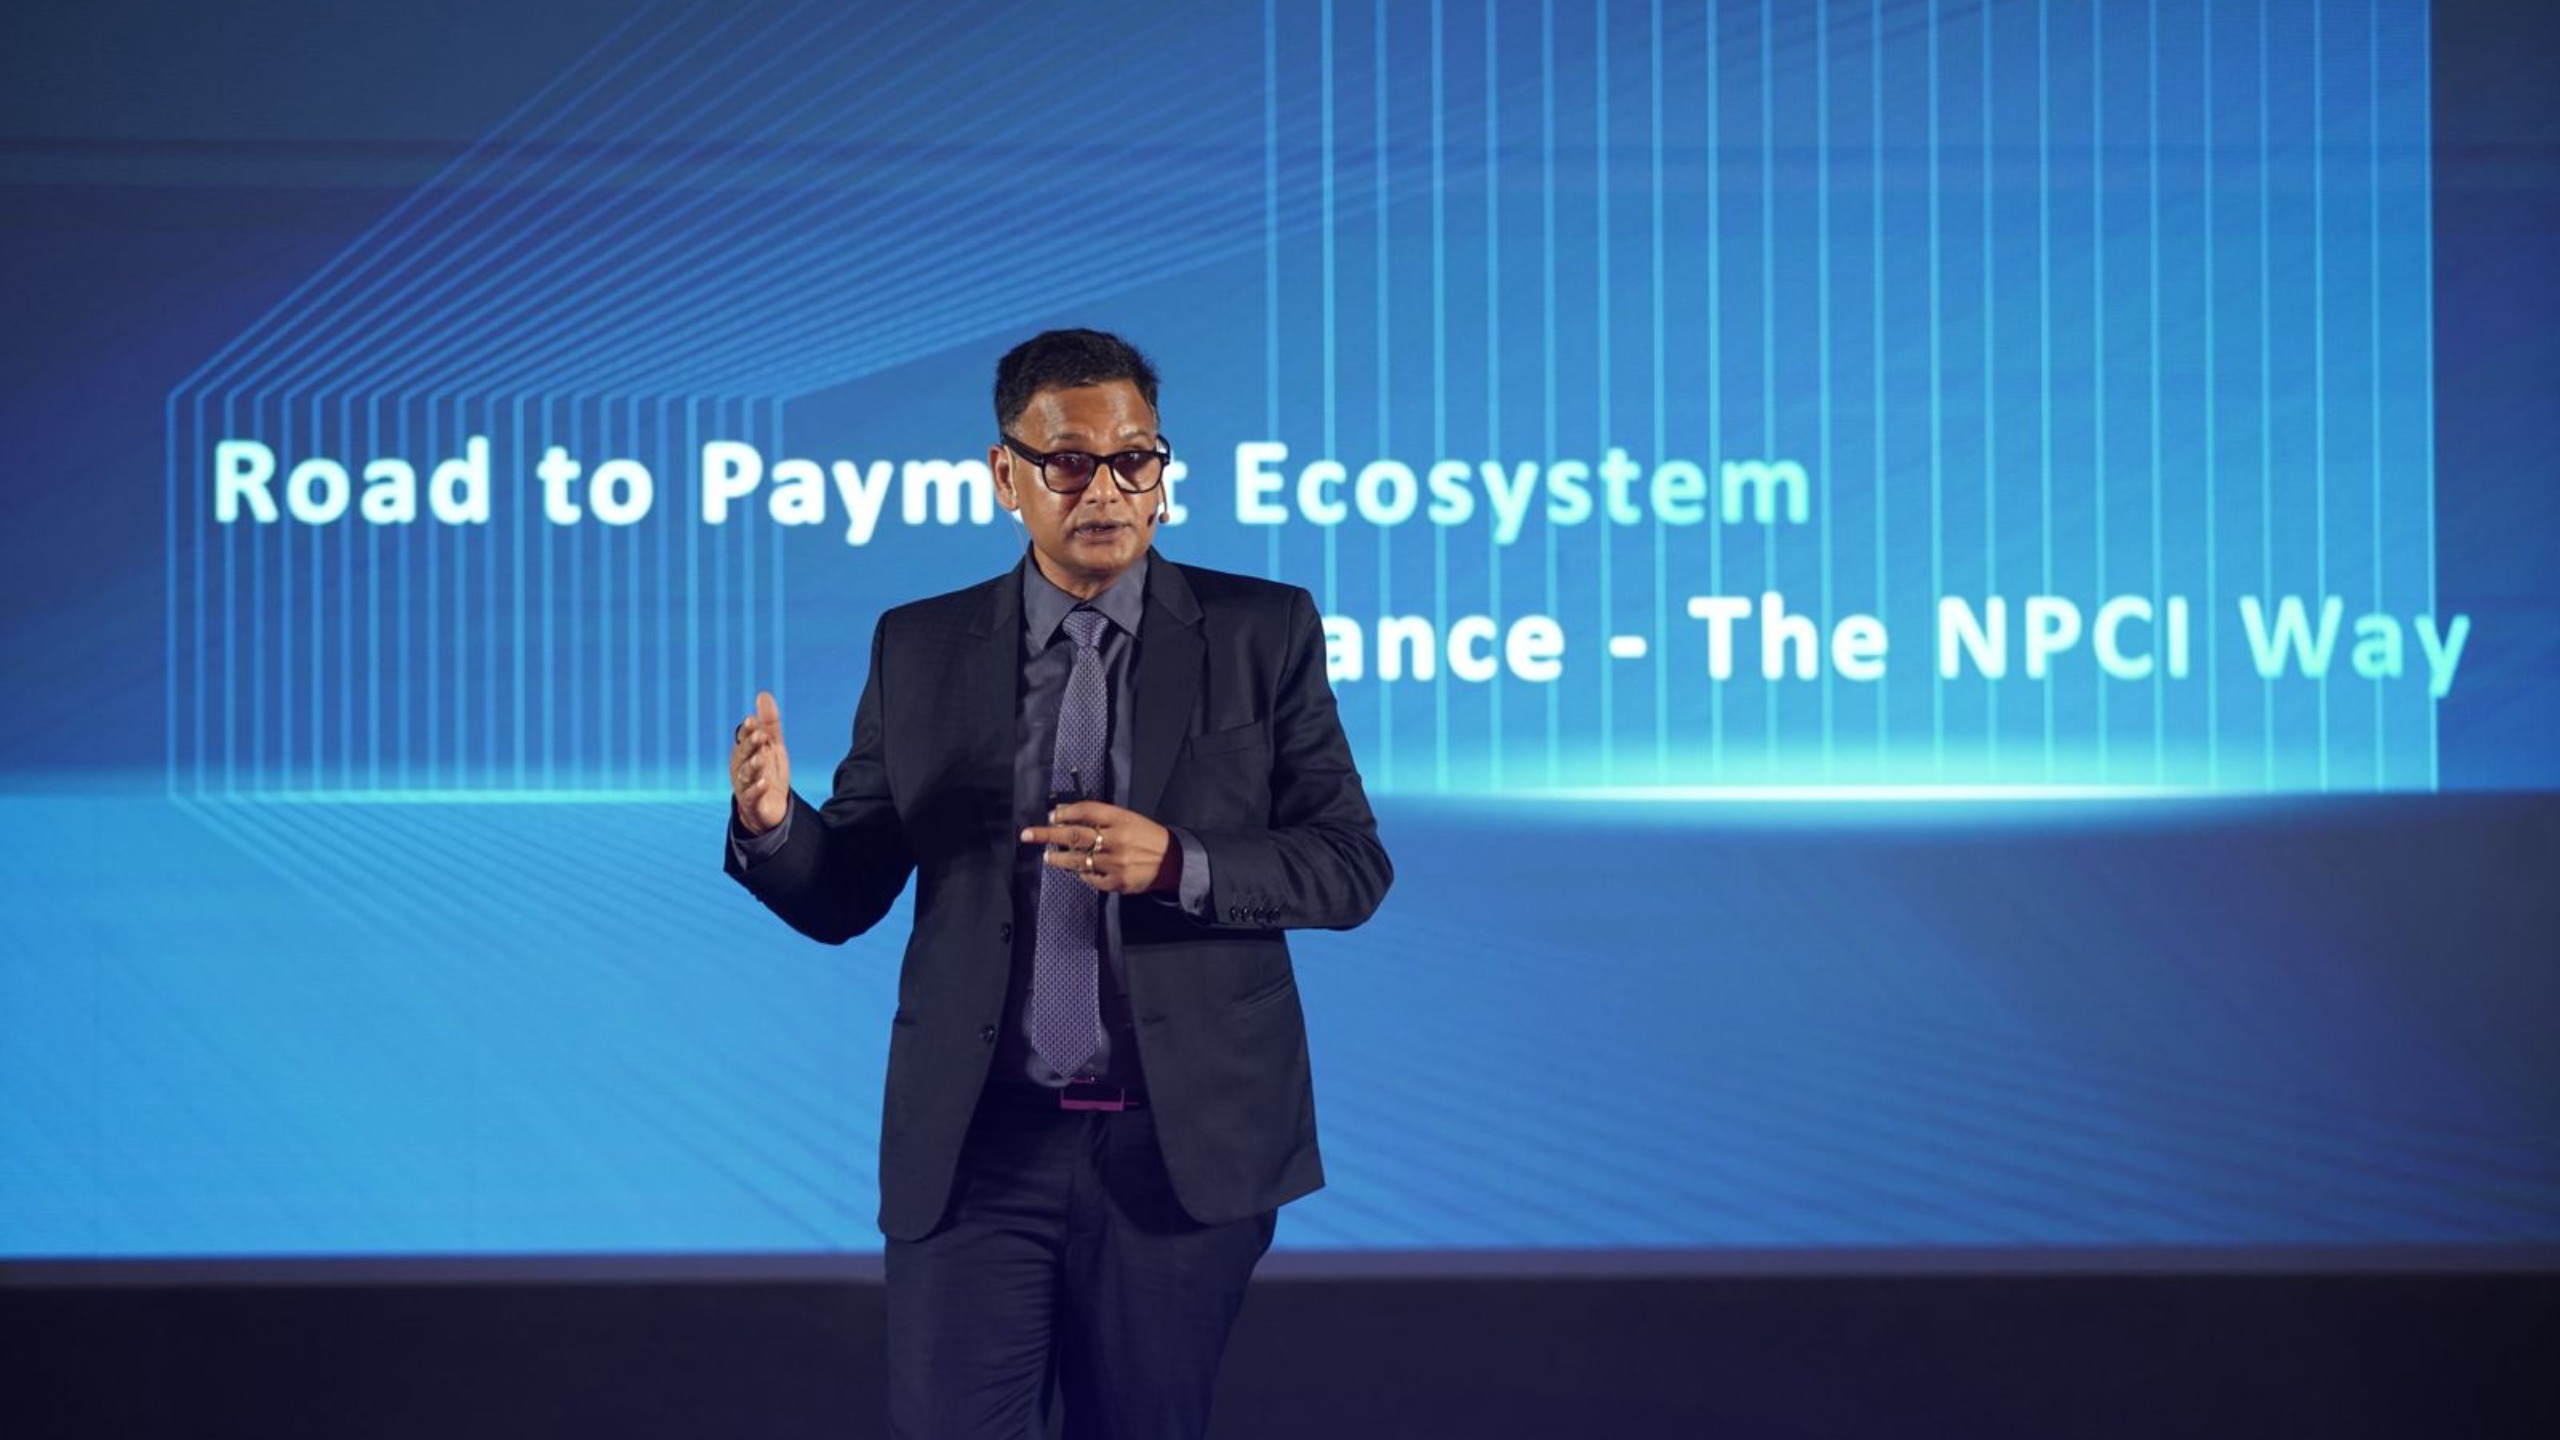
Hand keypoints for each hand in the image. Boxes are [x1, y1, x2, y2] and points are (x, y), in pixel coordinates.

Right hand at [730, 690, 789, 834]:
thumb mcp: (773, 746)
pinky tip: (765, 782)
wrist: (770, 807)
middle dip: (750, 745)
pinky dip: (757, 789)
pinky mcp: (753, 803)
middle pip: (743, 754)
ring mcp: (746, 785)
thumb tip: (763, 694)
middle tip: (760, 736)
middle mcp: (741, 767)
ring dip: (752, 766)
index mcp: (745, 752)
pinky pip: (753, 795)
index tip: (753, 721)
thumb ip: (769, 723)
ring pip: (746, 774)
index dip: (748, 730)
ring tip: (761, 759)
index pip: (744, 738)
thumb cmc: (768, 772)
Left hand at [1021, 801, 1176, 894]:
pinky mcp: (1116, 882)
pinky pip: (1089, 878)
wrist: (1173, 861)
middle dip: (1047, 835)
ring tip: (1047, 857)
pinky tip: (1077, 870)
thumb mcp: (1128, 818)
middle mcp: (1116, 840)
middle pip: (1074, 835)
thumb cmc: (1147, 837)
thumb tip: (1067, 817)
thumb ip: (1101, 817)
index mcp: (1120, 819)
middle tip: (1028, 835)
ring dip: (1058, 858)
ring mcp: (1115, 863)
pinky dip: (1081, 873)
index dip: (1064, 812)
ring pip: (1077, 860)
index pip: (1086, 811)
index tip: (1051, 816)